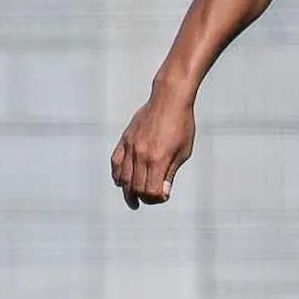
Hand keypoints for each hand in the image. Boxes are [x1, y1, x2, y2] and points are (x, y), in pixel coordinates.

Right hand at [110, 91, 196, 208]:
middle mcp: (141, 155)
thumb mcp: (183, 151)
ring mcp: (130, 147)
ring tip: (134, 199)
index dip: (156, 199)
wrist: (169, 100)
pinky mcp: (125, 140)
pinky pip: (115, 163)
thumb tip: (161, 194)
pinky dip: (117, 175)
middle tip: (151, 199)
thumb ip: (170, 173)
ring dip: (128, 191)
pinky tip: (122, 182)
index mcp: (158, 159)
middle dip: (143, 197)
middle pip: (135, 188)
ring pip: (123, 178)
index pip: (150, 191)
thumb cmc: (182, 125)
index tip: (163, 196)